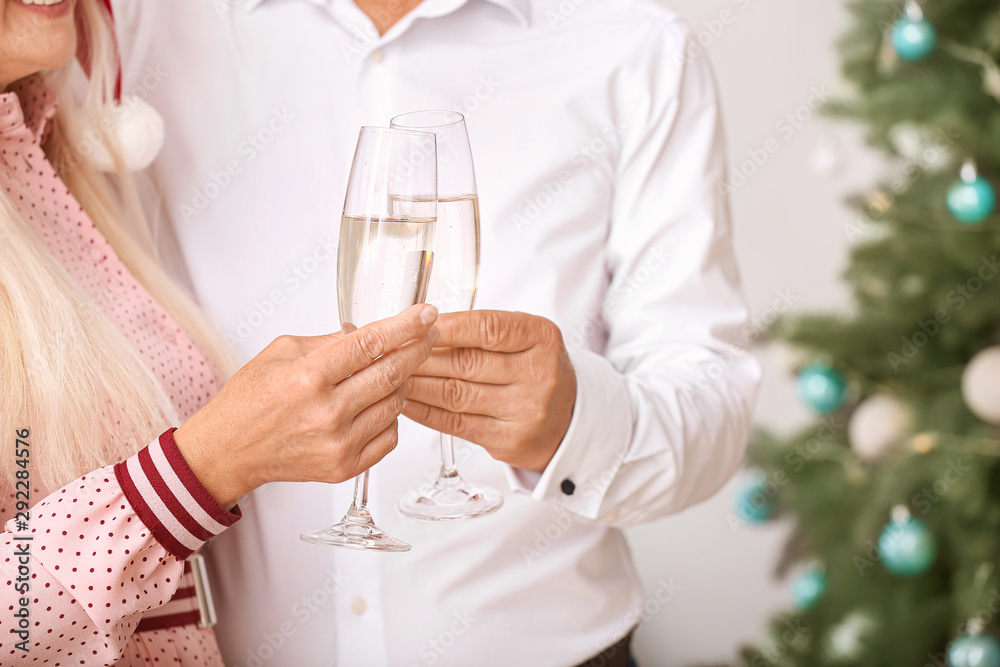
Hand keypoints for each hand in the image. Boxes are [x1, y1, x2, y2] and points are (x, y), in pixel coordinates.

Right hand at [174, 304, 438, 507]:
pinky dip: (389, 416)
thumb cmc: (249, 399)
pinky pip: (389, 436)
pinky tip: (375, 404)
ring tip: (389, 371)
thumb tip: (367, 332)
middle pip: (392, 373)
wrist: (228, 451)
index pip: (371, 343)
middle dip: (417, 348)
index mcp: (310, 377)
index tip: (426, 314)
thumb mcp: (281, 352)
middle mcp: (328, 412)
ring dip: (400, 383)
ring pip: (396, 403)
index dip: (405, 326)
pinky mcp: (345, 467)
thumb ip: (329, 341)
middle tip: (428, 334)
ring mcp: (339, 443)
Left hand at [402, 310, 576, 471]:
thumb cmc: (535, 370)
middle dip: (422, 356)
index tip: (418, 324)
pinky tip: (407, 402)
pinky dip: (425, 412)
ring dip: (417, 384)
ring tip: (392, 375)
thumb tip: (422, 327)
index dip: (448, 326)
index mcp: (541, 339)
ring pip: (456, 394)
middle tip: (393, 350)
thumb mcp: (525, 338)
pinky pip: (455, 424)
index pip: (488, 328)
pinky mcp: (507, 440)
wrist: (567, 418)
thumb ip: (482, 331)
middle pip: (467, 362)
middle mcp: (538, 375)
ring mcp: (524, 411)